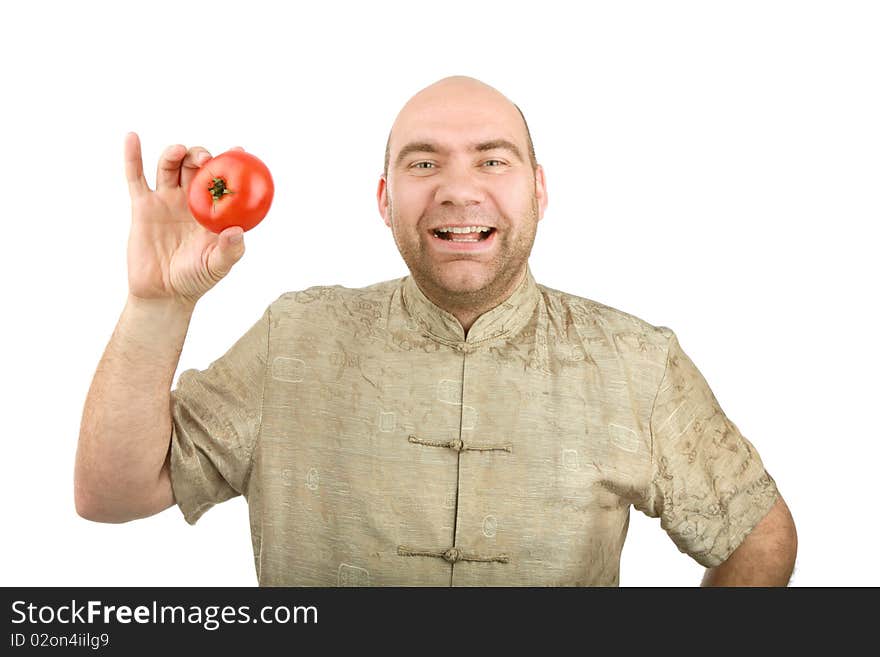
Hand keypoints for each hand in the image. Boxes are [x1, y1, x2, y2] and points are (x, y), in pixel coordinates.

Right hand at [123, 132, 246, 308]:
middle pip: (194, 166)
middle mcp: (190, 200)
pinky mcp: (143, 206)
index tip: (238, 150)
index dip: (231, 163)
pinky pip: (136, 177)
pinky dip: (133, 156)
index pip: (223, 181)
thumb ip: (229, 251)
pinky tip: (132, 138)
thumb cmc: (195, 279)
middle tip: (206, 159)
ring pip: (169, 166)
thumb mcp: (217, 266)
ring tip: (178, 152)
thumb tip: (236, 232)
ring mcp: (166, 200)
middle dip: (200, 155)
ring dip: (174, 153)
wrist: (163, 293)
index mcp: (212, 210)